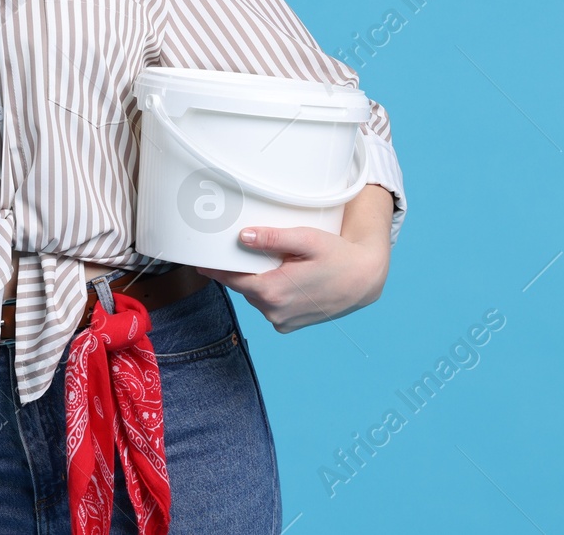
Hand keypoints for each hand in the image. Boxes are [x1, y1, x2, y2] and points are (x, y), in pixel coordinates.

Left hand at [196, 184, 394, 332]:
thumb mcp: (306, 239)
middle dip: (242, 270)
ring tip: (276, 264)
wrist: (365, 280)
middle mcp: (274, 312)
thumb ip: (274, 238)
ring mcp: (282, 322)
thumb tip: (243, 237)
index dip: (214, 269)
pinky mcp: (289, 326)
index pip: (231, 279)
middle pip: (244, 286)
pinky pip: (270, 307)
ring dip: (259, 281)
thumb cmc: (338, 256)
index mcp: (273, 291)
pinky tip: (286, 279)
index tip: (198, 261)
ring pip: (256, 297)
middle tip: (247, 250)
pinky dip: (272, 293)